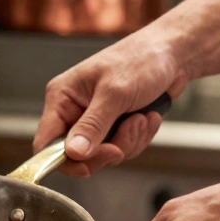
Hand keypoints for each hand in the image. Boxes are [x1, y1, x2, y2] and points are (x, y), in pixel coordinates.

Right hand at [34, 31, 186, 177]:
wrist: (173, 54)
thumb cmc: (141, 60)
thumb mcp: (115, 93)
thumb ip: (93, 125)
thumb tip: (73, 153)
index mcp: (62, 97)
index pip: (46, 143)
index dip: (62, 160)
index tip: (87, 167)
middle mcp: (74, 111)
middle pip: (77, 155)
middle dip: (107, 150)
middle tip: (127, 133)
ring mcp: (95, 120)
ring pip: (103, 155)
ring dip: (129, 141)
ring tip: (142, 117)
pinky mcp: (115, 126)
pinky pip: (122, 148)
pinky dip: (139, 138)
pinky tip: (149, 117)